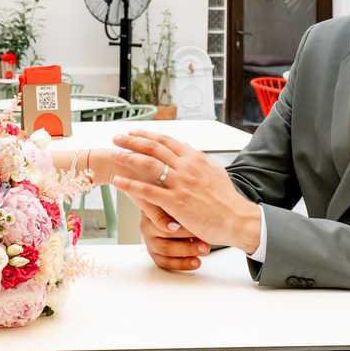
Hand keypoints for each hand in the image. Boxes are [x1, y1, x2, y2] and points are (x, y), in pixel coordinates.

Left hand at [95, 131, 264, 261]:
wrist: (236, 218)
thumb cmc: (226, 199)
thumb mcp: (215, 171)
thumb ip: (198, 158)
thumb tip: (186, 146)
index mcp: (195, 158)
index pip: (166, 140)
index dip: (148, 135)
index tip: (134, 132)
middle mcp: (186, 167)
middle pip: (153, 148)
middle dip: (132, 141)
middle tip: (117, 137)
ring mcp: (180, 184)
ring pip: (148, 165)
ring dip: (127, 158)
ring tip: (113, 154)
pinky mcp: (175, 201)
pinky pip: (147, 191)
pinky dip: (130, 184)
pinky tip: (118, 181)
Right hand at [135, 194, 212, 272]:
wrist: (173, 213)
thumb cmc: (177, 204)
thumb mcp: (177, 199)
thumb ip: (178, 203)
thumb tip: (189, 208)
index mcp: (150, 208)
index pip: (159, 216)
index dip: (171, 222)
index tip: (183, 226)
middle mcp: (147, 225)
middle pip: (165, 234)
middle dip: (186, 235)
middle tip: (204, 240)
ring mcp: (150, 240)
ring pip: (165, 250)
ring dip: (187, 251)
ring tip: (204, 249)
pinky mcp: (154, 253)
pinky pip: (165, 262)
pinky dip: (182, 264)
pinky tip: (195, 262)